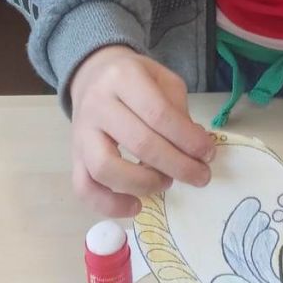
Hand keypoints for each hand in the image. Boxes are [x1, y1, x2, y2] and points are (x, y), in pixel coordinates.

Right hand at [68, 46, 215, 216]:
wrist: (92, 75)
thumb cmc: (134, 78)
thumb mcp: (161, 79)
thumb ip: (178, 110)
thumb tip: (196, 148)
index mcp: (123, 77)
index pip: (158, 113)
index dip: (187, 138)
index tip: (208, 154)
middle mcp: (98, 104)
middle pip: (139, 142)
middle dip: (177, 165)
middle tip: (200, 176)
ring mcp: (81, 132)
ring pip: (106, 168)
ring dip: (143, 183)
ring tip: (166, 182)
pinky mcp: (74, 155)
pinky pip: (84, 187)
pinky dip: (109, 205)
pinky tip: (136, 207)